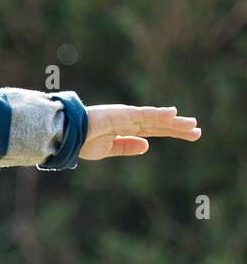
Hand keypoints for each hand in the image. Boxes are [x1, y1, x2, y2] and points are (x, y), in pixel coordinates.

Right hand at [80, 103, 199, 160]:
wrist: (67, 136)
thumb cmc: (81, 142)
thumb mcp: (107, 150)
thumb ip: (127, 146)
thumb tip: (147, 146)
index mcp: (127, 129)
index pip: (154, 131)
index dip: (172, 132)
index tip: (188, 134)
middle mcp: (130, 120)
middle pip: (159, 125)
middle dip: (178, 128)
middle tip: (197, 131)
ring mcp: (128, 116)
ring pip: (156, 119)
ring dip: (174, 122)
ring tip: (192, 125)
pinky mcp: (123, 114)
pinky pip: (144, 115)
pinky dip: (159, 114)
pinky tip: (173, 114)